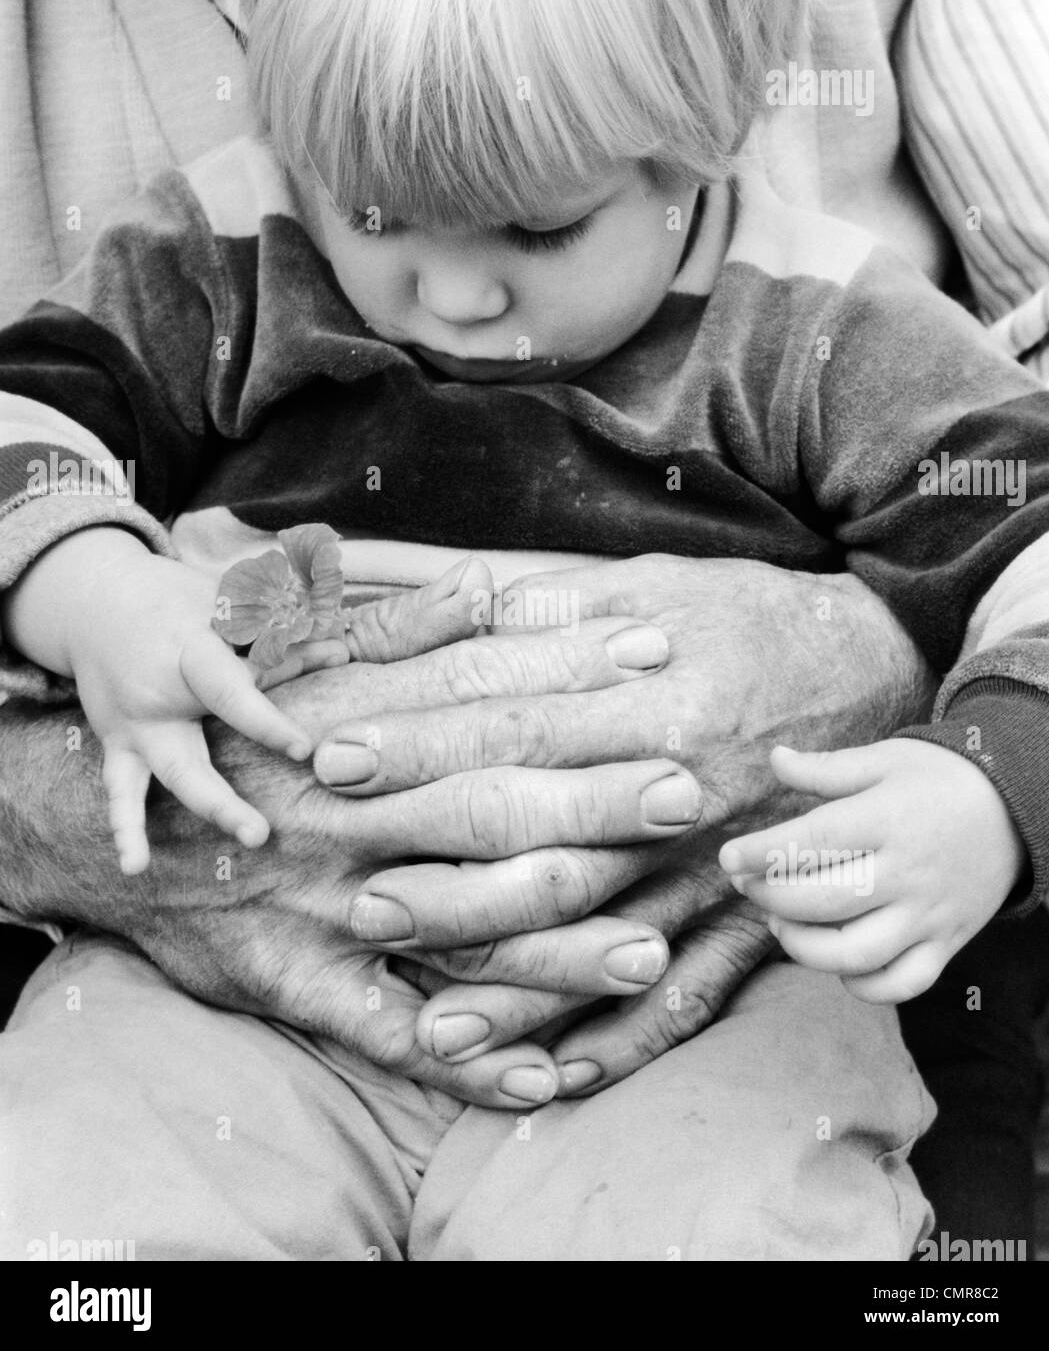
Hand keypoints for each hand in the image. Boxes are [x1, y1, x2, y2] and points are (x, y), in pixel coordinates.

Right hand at [8, 558, 694, 1108]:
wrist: (131, 834)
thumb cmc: (240, 742)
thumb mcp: (305, 672)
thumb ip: (405, 630)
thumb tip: (495, 580)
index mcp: (354, 729)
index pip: (478, 692)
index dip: (569, 670)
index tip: (658, 655)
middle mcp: (348, 818)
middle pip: (484, 807)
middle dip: (590, 802)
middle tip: (688, 794)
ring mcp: (328, 908)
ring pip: (455, 929)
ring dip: (555, 945)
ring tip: (653, 948)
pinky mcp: (305, 985)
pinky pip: (388, 1032)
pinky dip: (462, 1061)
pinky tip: (542, 1078)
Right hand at [50, 530, 341, 873]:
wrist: (96, 600)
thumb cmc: (178, 600)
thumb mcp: (222, 600)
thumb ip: (278, 628)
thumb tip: (343, 646)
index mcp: (187, 654)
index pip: (229, 693)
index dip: (265, 721)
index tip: (303, 749)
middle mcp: (158, 698)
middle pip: (194, 754)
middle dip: (227, 796)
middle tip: (266, 833)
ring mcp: (136, 727)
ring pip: (170, 776)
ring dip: (210, 809)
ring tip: (244, 841)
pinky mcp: (119, 746)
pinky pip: (120, 792)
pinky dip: (125, 829)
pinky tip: (135, 867)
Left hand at [315, 553, 935, 1086]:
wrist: (880, 663)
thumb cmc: (752, 618)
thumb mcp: (657, 584)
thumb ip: (558, 607)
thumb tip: (458, 604)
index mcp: (650, 694)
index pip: (510, 723)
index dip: (418, 741)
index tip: (333, 757)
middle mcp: (680, 789)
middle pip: (545, 841)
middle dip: (446, 876)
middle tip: (356, 898)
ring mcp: (719, 863)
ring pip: (605, 938)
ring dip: (521, 989)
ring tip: (435, 1029)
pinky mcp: (752, 914)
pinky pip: (689, 997)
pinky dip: (622, 1042)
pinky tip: (552, 1078)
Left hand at [719, 740, 1025, 1003]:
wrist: (1018, 808)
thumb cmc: (940, 780)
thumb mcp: (884, 760)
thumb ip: (826, 769)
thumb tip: (774, 758)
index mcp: (887, 820)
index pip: (811, 842)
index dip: (761, 854)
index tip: (728, 857)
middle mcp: (907, 873)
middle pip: (822, 901)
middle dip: (769, 897)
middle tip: (747, 884)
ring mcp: (928, 915)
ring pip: (854, 953)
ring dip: (802, 947)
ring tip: (779, 926)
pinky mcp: (945, 944)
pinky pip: (900, 984)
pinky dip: (861, 984)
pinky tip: (833, 961)